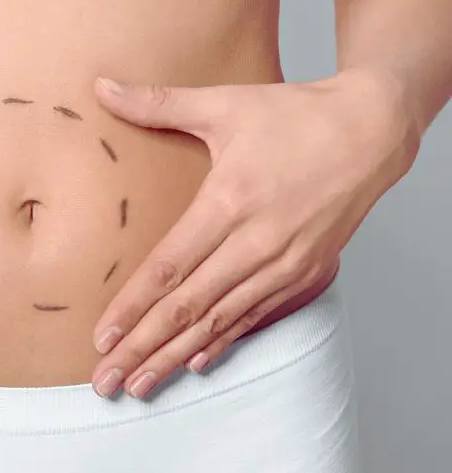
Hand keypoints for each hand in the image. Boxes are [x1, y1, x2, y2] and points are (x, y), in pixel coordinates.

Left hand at [89, 69, 418, 398]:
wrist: (372, 130)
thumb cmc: (296, 115)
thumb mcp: (225, 103)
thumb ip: (158, 103)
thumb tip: (101, 86)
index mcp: (231, 201)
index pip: (169, 268)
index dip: (132, 307)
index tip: (101, 338)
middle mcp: (258, 242)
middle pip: (189, 307)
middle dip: (143, 348)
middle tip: (106, 381)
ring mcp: (286, 263)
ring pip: (220, 321)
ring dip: (177, 356)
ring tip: (140, 385)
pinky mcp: (307, 273)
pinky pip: (257, 316)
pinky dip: (224, 341)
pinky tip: (196, 362)